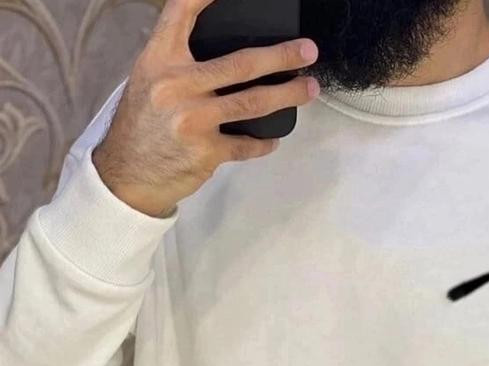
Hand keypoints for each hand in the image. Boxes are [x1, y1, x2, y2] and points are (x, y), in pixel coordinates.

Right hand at [92, 0, 319, 216]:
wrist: (126, 176)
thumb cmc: (141, 125)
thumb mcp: (148, 80)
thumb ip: (179, 61)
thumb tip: (223, 50)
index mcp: (159, 59)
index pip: (183, 11)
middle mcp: (177, 85)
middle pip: (240, 63)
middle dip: (281, 56)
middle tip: (308, 50)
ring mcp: (194, 119)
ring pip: (253, 102)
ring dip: (288, 94)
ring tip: (309, 88)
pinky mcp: (206, 152)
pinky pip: (246, 144)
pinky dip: (263, 142)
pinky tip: (272, 138)